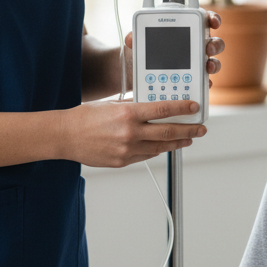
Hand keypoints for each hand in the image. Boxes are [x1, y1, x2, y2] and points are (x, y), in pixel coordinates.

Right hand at [58, 98, 206, 167]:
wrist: (65, 136)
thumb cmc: (85, 117)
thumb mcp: (112, 104)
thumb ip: (133, 106)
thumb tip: (153, 105)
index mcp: (128, 113)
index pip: (163, 110)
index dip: (183, 109)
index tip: (195, 108)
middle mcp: (130, 132)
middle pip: (168, 132)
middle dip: (189, 131)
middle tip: (201, 129)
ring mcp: (126, 149)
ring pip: (160, 147)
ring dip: (177, 143)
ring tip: (188, 139)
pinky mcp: (122, 161)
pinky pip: (145, 156)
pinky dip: (157, 150)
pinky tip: (164, 146)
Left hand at [121, 11, 223, 91]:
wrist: (140, 72)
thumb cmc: (145, 51)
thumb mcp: (139, 42)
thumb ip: (135, 37)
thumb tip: (131, 39)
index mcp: (187, 29)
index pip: (205, 20)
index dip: (213, 19)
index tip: (213, 22)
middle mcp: (197, 45)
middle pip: (214, 43)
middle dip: (214, 45)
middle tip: (208, 48)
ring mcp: (198, 64)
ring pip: (213, 62)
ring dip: (213, 64)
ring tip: (207, 68)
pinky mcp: (196, 80)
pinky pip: (204, 81)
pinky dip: (205, 83)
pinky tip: (201, 85)